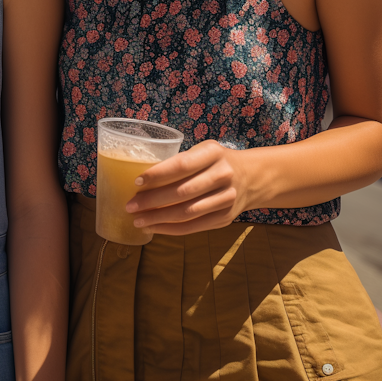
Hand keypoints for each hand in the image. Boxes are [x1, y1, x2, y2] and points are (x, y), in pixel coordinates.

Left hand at [128, 141, 257, 234]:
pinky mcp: (225, 218)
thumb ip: (181, 161)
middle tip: (130, 205)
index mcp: (213, 153)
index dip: (157, 175)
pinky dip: (171, 229)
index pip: (181, 165)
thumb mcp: (203, 151)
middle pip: (182, 192)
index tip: (136, 182)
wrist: (251, 177)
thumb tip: (143, 180)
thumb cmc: (215, 162)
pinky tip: (154, 228)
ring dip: (158, 219)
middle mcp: (222, 175)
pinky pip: (194, 226)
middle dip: (152, 201)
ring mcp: (226, 199)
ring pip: (186, 213)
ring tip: (137, 220)